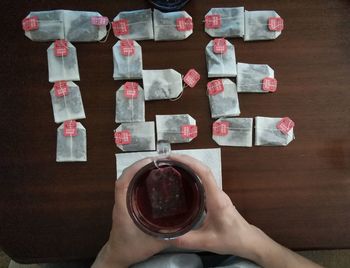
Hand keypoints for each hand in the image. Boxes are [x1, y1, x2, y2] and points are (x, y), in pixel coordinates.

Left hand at [92, 158, 169, 267]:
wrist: (118, 255)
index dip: (134, 169)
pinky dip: (138, 177)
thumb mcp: (154, 243)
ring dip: (139, 169)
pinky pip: (129, 185)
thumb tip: (187, 224)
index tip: (149, 162)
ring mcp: (121, 202)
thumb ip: (171, 235)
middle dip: (140, 165)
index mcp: (123, 209)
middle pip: (126, 176)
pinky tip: (150, 177)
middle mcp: (120, 202)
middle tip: (159, 161)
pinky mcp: (125, 203)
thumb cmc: (131, 249)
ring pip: (127, 179)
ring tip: (156, 166)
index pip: (123, 183)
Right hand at [169, 154, 322, 267]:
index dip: (189, 162)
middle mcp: (217, 192)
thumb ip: (185, 240)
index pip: (204, 173)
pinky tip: (181, 178)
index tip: (173, 158)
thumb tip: (165, 236)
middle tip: (166, 160)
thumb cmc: (231, 239)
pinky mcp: (215, 197)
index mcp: (216, 199)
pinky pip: (203, 180)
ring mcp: (217, 193)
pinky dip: (192, 174)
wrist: (248, 241)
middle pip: (202, 169)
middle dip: (185, 161)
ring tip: (171, 165)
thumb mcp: (206, 242)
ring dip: (188, 166)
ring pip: (203, 173)